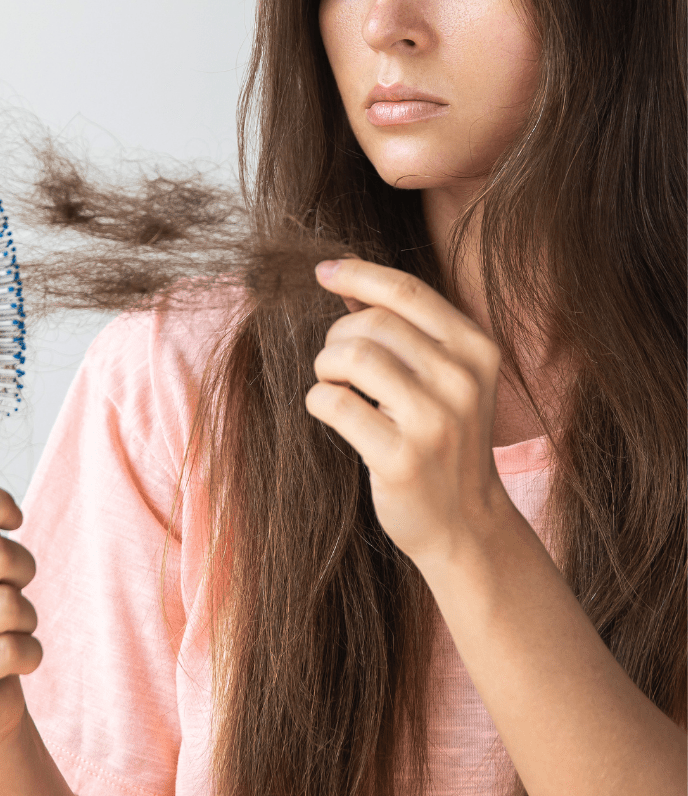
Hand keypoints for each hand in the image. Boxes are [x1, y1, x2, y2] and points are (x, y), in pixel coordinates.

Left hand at [304, 257, 508, 567]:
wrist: (466, 524)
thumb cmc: (443, 439)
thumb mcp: (443, 377)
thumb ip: (404, 326)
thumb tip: (344, 272)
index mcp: (477, 350)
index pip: (407, 291)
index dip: (358, 274)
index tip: (322, 271)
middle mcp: (462, 380)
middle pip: (372, 323)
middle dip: (338, 337)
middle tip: (336, 365)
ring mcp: (435, 421)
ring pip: (351, 357)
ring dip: (326, 367)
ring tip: (335, 386)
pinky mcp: (402, 458)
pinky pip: (334, 403)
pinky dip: (318, 400)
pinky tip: (330, 412)